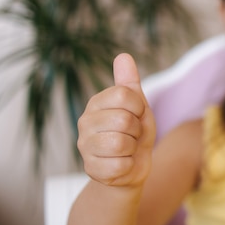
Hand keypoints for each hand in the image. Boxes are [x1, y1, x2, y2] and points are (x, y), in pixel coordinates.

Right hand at [77, 53, 155, 187]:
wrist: (133, 166)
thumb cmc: (135, 132)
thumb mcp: (137, 105)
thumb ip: (129, 82)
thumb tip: (123, 55)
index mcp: (96, 103)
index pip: (124, 95)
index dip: (139, 107)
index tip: (137, 115)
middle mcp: (85, 122)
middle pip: (124, 120)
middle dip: (137, 130)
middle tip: (132, 135)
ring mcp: (85, 147)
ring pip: (121, 143)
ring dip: (133, 148)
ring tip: (128, 148)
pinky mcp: (91, 169)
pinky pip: (120, 165)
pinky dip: (129, 165)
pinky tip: (123, 163)